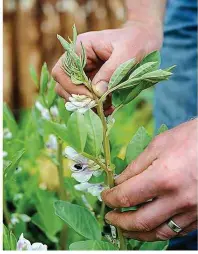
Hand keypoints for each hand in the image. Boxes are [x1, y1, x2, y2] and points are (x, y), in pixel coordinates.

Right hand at [52, 20, 162, 113]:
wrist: (145, 40)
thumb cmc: (136, 41)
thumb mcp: (127, 53)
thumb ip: (110, 72)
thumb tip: (97, 93)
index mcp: (81, 48)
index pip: (61, 71)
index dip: (71, 87)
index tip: (90, 96)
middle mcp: (79, 61)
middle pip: (63, 85)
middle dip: (78, 98)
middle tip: (97, 105)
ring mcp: (86, 72)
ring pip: (75, 94)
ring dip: (87, 104)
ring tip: (105, 109)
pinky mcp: (94, 81)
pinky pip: (88, 97)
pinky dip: (96, 106)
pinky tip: (109, 108)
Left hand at [102, 119, 196, 240]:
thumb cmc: (189, 138)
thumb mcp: (158, 145)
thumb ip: (135, 167)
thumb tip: (119, 182)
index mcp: (163, 177)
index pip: (126, 196)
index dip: (111, 198)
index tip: (105, 196)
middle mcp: (178, 198)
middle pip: (141, 221)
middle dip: (120, 222)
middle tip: (110, 218)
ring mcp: (192, 209)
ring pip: (160, 232)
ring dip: (139, 233)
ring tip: (127, 228)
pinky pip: (178, 230)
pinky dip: (160, 230)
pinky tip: (151, 225)